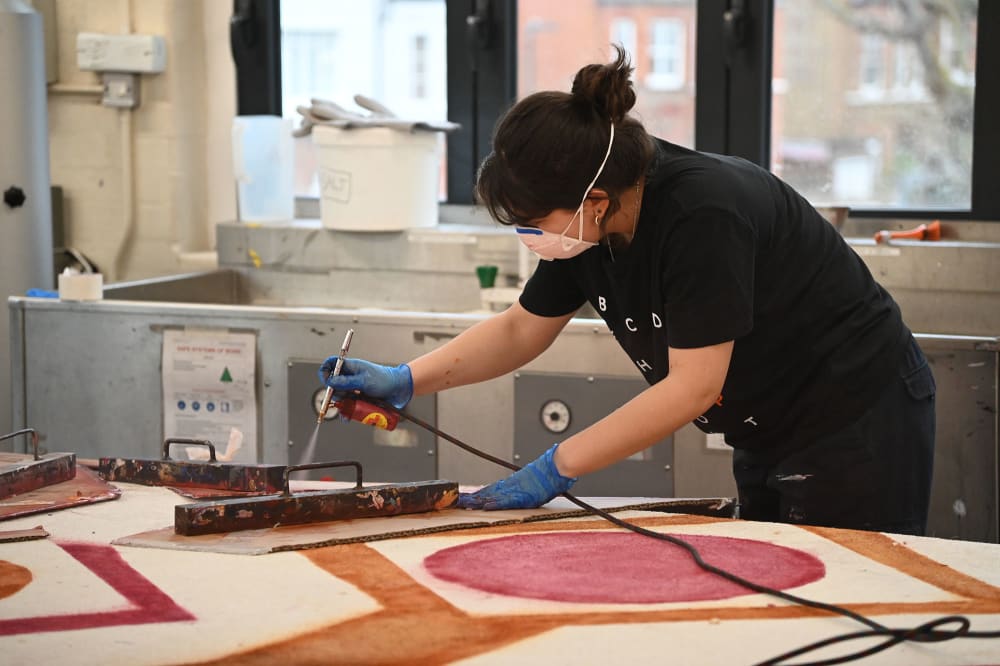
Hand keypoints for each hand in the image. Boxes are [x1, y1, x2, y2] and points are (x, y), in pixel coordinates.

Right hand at [318, 358, 412, 408]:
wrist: (400, 390)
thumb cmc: (385, 380)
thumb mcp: (364, 381)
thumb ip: (347, 382)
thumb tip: (330, 382)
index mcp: (351, 367)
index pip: (331, 364)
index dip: (325, 371)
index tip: (327, 382)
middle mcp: (351, 378)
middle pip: (334, 385)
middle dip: (335, 393)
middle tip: (342, 398)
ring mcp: (355, 389)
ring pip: (341, 397)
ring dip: (342, 405)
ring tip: (347, 410)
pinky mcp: (359, 400)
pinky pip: (349, 406)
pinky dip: (347, 412)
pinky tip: (348, 417)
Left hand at [457, 444, 575, 509]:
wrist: (556, 467)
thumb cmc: (549, 473)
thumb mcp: (534, 480)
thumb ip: (526, 485)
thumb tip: (526, 487)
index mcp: (514, 482)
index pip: (493, 489)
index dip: (480, 493)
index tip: (468, 496)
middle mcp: (512, 485)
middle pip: (489, 492)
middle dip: (474, 498)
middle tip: (459, 501)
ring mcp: (516, 490)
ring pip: (493, 496)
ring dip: (479, 501)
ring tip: (466, 504)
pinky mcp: (522, 495)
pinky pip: (506, 501)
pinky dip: (496, 504)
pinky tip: (486, 506)